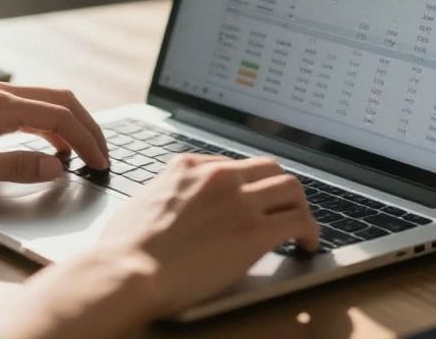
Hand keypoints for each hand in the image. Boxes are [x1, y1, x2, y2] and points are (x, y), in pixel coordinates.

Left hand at [0, 80, 109, 193]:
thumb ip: (16, 167)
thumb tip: (57, 167)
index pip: (60, 116)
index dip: (87, 141)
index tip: (101, 164)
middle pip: (60, 100)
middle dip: (88, 127)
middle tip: (103, 156)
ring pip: (46, 101)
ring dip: (71, 124)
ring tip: (86, 153)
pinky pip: (29, 107)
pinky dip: (50, 124)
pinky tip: (53, 146)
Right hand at [0, 154, 318, 338]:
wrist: (129, 270)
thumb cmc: (125, 247)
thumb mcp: (142, 201)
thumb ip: (167, 193)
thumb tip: (172, 204)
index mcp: (187, 166)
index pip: (233, 165)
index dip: (247, 186)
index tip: (252, 201)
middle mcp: (218, 176)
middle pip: (269, 169)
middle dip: (279, 190)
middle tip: (282, 210)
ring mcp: (240, 201)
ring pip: (291, 188)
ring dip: (299, 207)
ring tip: (301, 228)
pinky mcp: (256, 231)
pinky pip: (300, 221)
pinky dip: (310, 231)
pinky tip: (307, 244)